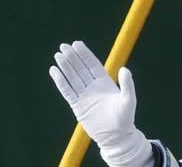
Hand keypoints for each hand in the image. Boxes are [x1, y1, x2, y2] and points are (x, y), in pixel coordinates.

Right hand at [49, 41, 151, 165]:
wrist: (116, 137)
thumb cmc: (125, 118)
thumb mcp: (128, 100)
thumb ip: (127, 85)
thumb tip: (124, 69)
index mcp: (105, 82)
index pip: (92, 64)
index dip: (85, 54)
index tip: (77, 43)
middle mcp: (93, 87)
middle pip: (80, 68)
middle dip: (72, 57)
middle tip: (63, 45)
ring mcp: (85, 96)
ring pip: (72, 77)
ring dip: (65, 66)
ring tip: (57, 55)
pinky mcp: (77, 106)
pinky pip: (67, 91)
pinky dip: (60, 81)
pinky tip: (54, 71)